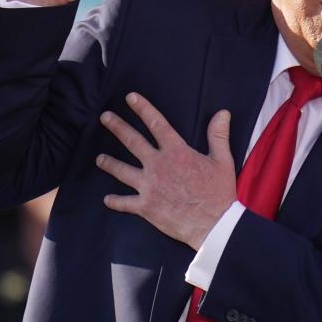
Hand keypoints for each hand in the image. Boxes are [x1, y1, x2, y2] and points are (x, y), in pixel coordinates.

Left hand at [96, 93, 237, 249]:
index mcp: (176, 152)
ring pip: (122, 171)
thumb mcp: (222, 160)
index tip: (130, 97)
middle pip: (132, 141)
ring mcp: (149, 186)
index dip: (143, 108)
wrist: (213, 224)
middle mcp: (158, 166)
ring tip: (99, 158)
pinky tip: (107, 199)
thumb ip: (218, 135)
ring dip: (109, 163)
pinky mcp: (145, 206)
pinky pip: (125, 203)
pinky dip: (115, 201)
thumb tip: (222, 113)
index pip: (156, 123)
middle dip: (117, 127)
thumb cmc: (218, 192)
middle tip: (105, 117)